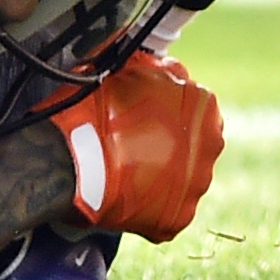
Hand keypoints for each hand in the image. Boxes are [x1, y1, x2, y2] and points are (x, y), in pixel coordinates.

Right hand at [45, 56, 223, 240]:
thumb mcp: (127, 69)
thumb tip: (159, 62)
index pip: (190, 107)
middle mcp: (211, 144)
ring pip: (181, 179)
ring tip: (124, 174)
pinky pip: (166, 212)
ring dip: (159, 177)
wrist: (68, 160)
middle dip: (165, 146)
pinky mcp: (177, 217)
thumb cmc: (93, 111)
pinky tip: (125, 197)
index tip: (140, 122)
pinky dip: (149, 208)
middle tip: (131, 148)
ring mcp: (196, 184)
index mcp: (204, 104)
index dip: (162, 114)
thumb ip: (156, 68)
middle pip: (191, 144)